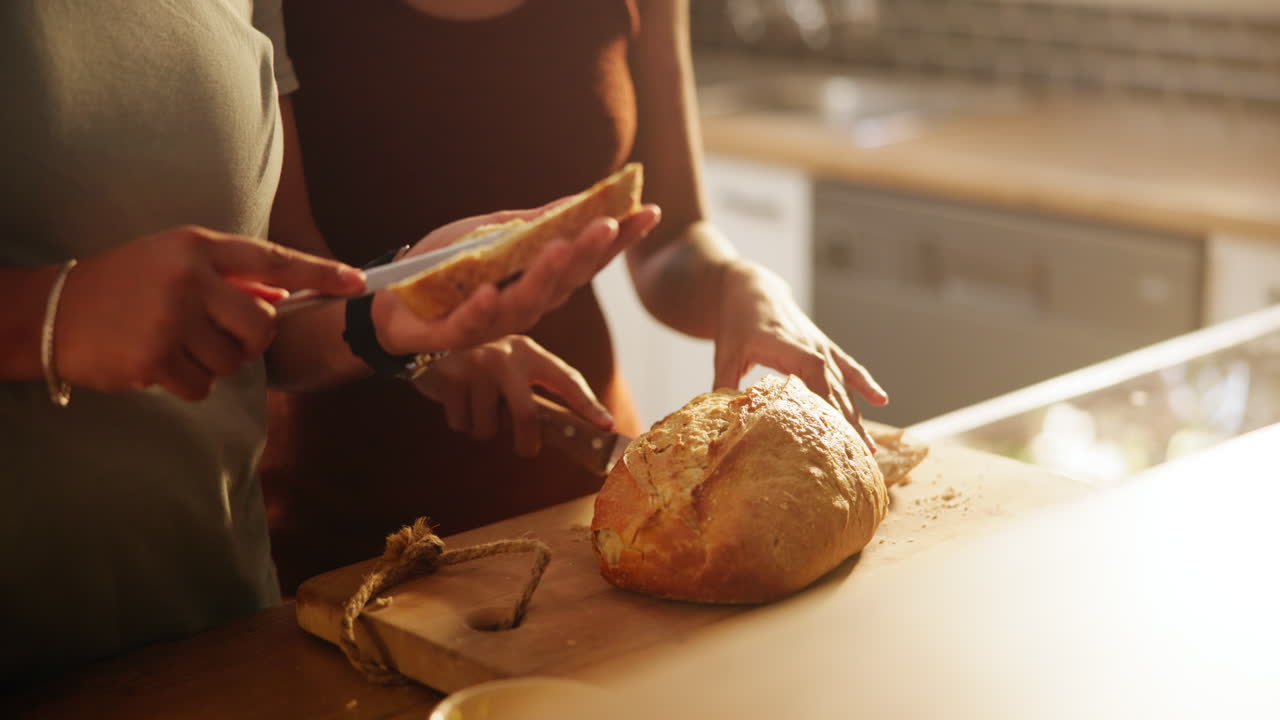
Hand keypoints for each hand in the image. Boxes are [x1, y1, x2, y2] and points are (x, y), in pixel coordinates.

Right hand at [57, 226, 363, 400]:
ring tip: (174, 344)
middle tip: (216, 336)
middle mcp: (189, 277)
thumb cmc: (124, 285)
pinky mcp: (155, 356)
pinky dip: (187, 383)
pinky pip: (203, 385)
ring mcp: (172, 317)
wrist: (52, 312)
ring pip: (234, 360)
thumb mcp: (174, 262)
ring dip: (213, 363)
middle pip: (262, 325)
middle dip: (250, 340)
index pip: (273, 260)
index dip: (319, 274)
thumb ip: (227, 277)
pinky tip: (157, 363)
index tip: (358, 282)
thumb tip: (280, 300)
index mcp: (198, 246)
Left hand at [372, 199, 661, 354]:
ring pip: (526, 302)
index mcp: (538, 281)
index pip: (587, 259)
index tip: (647, 211)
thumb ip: (531, 224)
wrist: (387, 300)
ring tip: (562, 246)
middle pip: (566, 281)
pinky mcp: (452, 336)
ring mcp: (492, 324)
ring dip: (545, 275)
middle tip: (610, 223)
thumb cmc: (442, 268)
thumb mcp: (489, 234)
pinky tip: (493, 291)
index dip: (618, 238)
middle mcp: (525, 306)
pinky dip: (482, 308)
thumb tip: (579, 200)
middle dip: (588, 252)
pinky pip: (471, 323)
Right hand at [412, 335, 612, 456]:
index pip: (566, 380)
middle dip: (527, 442)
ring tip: (475, 407)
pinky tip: (455, 400)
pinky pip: (461, 423)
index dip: (587, 404)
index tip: (606, 426)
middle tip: (526, 449)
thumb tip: (561, 427)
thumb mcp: (510, 363)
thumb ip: (531, 387)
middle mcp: (506, 356)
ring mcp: (476, 366)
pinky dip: (460, 422)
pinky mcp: (450, 378)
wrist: (429, 337)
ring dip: (481, 430)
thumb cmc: (480, 361)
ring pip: (487, 427)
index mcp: (529, 352)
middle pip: (526, 415)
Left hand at [712, 261, 887, 452]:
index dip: (825, 402)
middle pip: (834, 388)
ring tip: (869, 446)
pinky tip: (883, 400)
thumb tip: (721, 421)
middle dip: (847, 423)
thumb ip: (723, 386)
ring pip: (843, 385)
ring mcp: (822, 347)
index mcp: (787, 347)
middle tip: (857, 455)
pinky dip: (865, 384)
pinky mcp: (826, 348)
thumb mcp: (725, 354)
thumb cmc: (737, 323)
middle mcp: (811, 347)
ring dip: (857, 415)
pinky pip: (849, 368)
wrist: (754, 290)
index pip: (812, 375)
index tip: (834, 434)